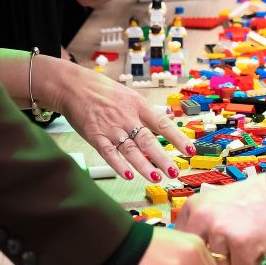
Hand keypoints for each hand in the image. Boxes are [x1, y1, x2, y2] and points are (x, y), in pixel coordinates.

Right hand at [43, 57, 194, 180]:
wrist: (75, 87)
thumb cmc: (105, 92)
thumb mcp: (130, 96)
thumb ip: (146, 113)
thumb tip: (166, 123)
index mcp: (139, 106)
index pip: (162, 123)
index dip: (177, 137)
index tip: (190, 150)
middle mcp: (127, 117)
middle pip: (148, 140)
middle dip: (162, 158)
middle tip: (174, 172)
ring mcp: (111, 128)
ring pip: (130, 149)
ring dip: (144, 165)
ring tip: (156, 177)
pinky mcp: (95, 136)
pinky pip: (108, 152)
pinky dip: (118, 164)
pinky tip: (128, 175)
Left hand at [175, 172, 265, 264]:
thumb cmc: (251, 198)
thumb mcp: (217, 202)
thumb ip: (201, 223)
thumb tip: (189, 252)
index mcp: (193, 207)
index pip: (183, 244)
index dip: (199, 250)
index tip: (212, 245)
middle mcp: (203, 218)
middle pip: (200, 257)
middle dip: (216, 258)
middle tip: (232, 243)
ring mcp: (221, 232)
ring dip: (234, 260)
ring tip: (247, 239)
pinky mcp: (241, 246)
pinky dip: (251, 261)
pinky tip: (258, 243)